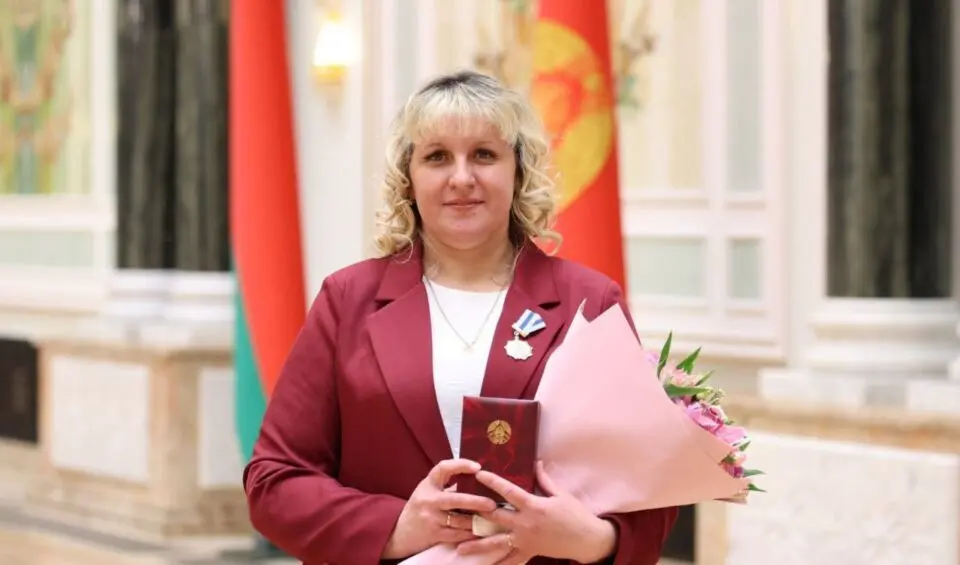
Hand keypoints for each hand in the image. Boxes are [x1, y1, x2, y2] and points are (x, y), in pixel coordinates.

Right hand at [382, 458, 498, 558]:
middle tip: (492, 503)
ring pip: (460, 520)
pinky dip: (470, 533)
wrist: (399, 531)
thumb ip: (449, 487)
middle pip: (456, 499)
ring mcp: (431, 518)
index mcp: (428, 484)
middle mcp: (428, 500)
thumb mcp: (429, 491)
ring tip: (491, 518)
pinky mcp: (434, 534)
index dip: (461, 465)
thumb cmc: (420, 507)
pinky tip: (480, 531)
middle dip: (476, 502)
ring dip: (477, 520)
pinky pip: (457, 534)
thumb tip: (478, 481)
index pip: (444, 468)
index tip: (478, 467)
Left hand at [456, 461, 617, 563]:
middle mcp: (526, 524)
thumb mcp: (561, 494)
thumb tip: (536, 463)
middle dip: (477, 513)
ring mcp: (526, 540)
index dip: (493, 482)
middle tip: (458, 509)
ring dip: (477, 545)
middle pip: (496, 518)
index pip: (509, 492)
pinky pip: (510, 560)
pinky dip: (497, 563)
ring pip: (497, 543)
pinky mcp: (529, 552)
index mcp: (534, 506)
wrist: (587, 540)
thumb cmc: (576, 514)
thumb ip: (545, 479)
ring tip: (459, 547)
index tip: (479, 474)